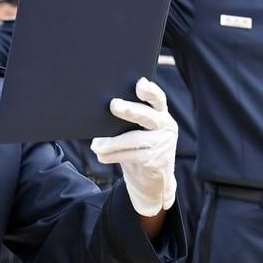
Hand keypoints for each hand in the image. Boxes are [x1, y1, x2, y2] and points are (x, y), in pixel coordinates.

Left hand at [90, 78, 177, 216]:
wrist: (151, 179)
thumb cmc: (138, 147)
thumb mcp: (136, 130)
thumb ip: (127, 119)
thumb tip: (99, 113)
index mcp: (160, 113)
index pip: (158, 98)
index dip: (150, 91)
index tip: (140, 84)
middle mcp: (166, 126)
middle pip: (147, 115)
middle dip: (130, 109)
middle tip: (113, 105)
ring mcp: (163, 144)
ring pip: (135, 139)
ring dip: (112, 143)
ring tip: (96, 145)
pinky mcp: (157, 161)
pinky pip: (132, 156)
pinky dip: (113, 156)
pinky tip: (102, 156)